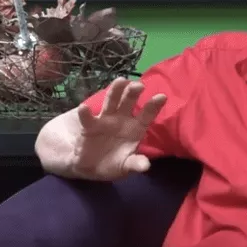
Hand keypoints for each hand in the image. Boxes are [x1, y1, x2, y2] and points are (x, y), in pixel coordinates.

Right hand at [37, 77, 165, 180]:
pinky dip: (85, 113)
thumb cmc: (114, 163)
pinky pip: (88, 119)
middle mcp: (122, 119)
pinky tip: (84, 108)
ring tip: (120, 81)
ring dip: (115, 92)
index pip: (147, 115)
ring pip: (111, 103)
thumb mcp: (126, 166)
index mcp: (136, 128)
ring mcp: (106, 120)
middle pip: (129, 103)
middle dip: (133, 93)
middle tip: (139, 85)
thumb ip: (135, 164)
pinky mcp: (90, 126)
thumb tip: (146, 166)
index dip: (154, 106)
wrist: (91, 166)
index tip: (162, 96)